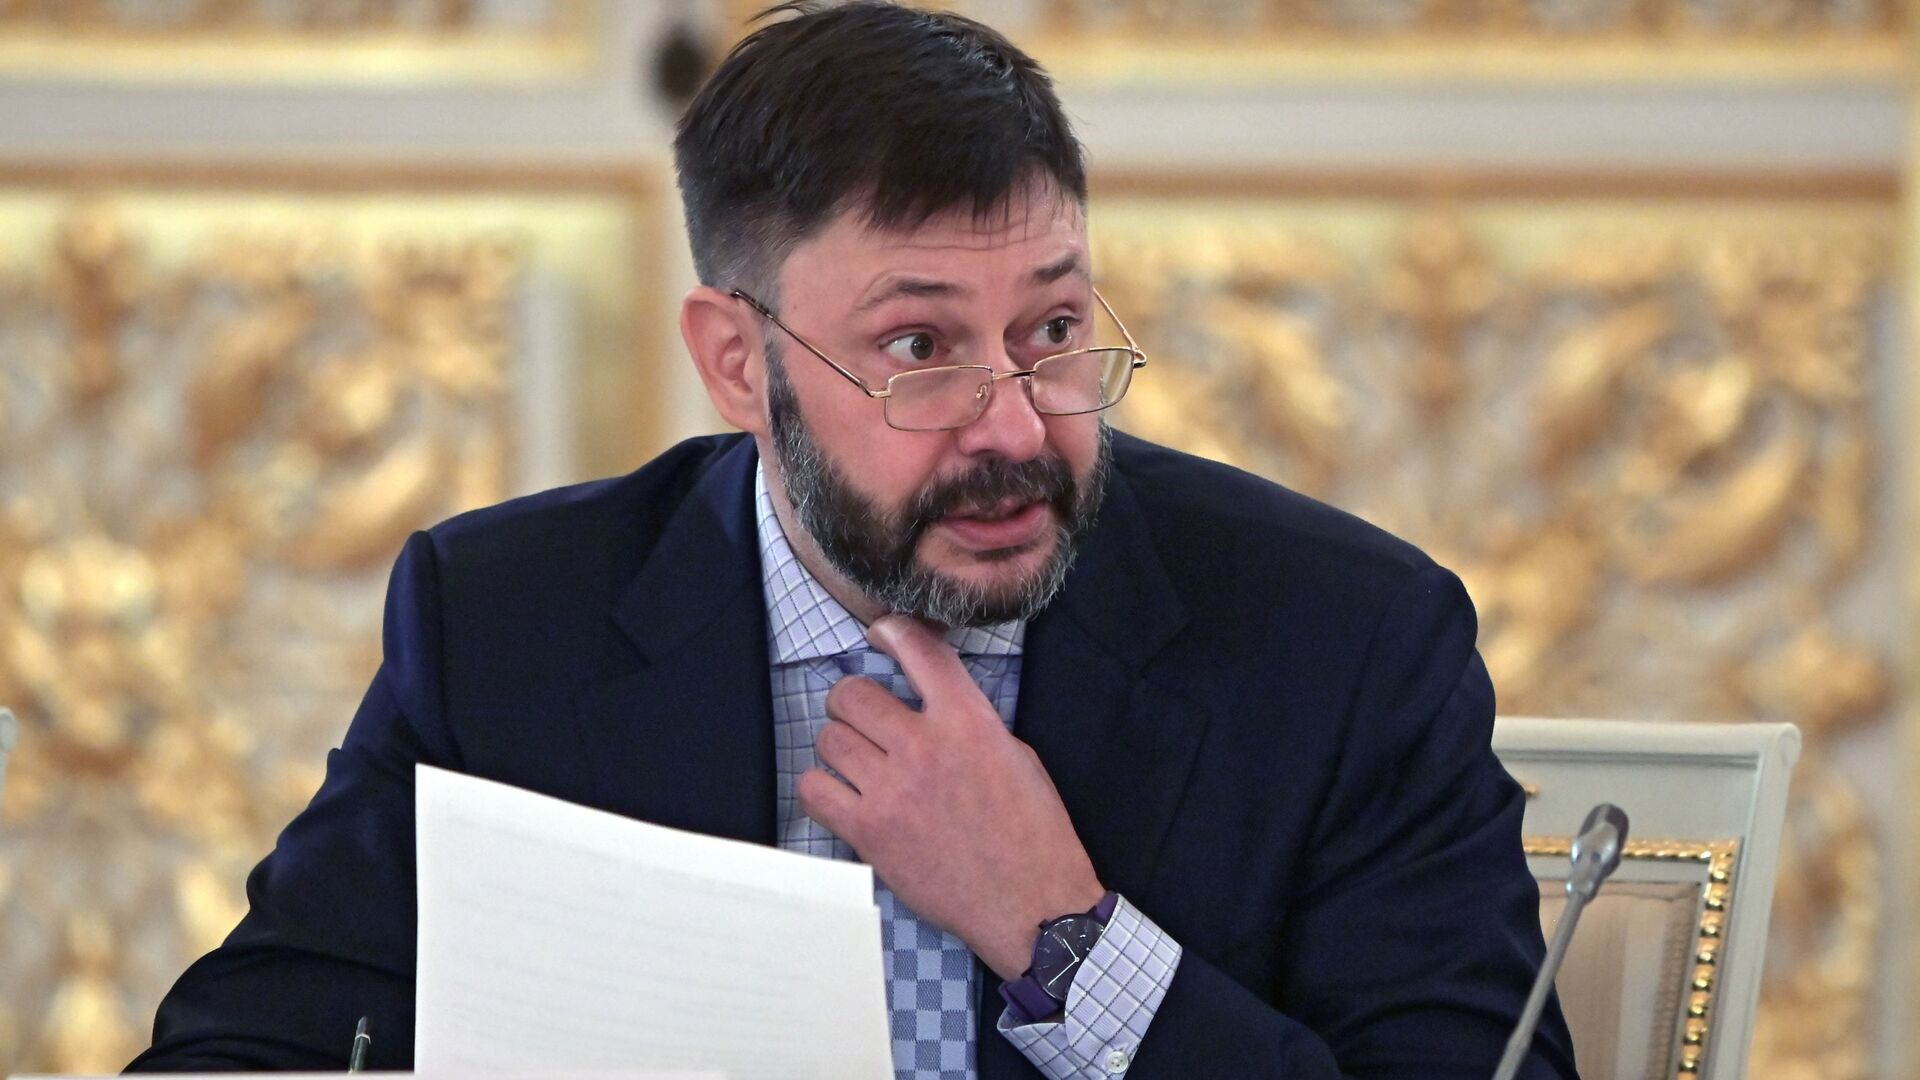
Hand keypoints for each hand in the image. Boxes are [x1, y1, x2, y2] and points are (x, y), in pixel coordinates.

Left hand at [796, 614, 1106, 980]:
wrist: (1030, 904)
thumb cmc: (1033, 832)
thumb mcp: (1016, 755)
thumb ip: (968, 721)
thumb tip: (928, 704)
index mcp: (969, 721)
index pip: (918, 649)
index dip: (891, 631)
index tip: (881, 635)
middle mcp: (925, 747)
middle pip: (852, 693)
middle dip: (854, 702)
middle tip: (867, 721)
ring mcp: (891, 790)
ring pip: (828, 738)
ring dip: (839, 745)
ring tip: (860, 764)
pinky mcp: (868, 833)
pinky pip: (814, 788)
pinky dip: (822, 788)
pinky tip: (844, 796)